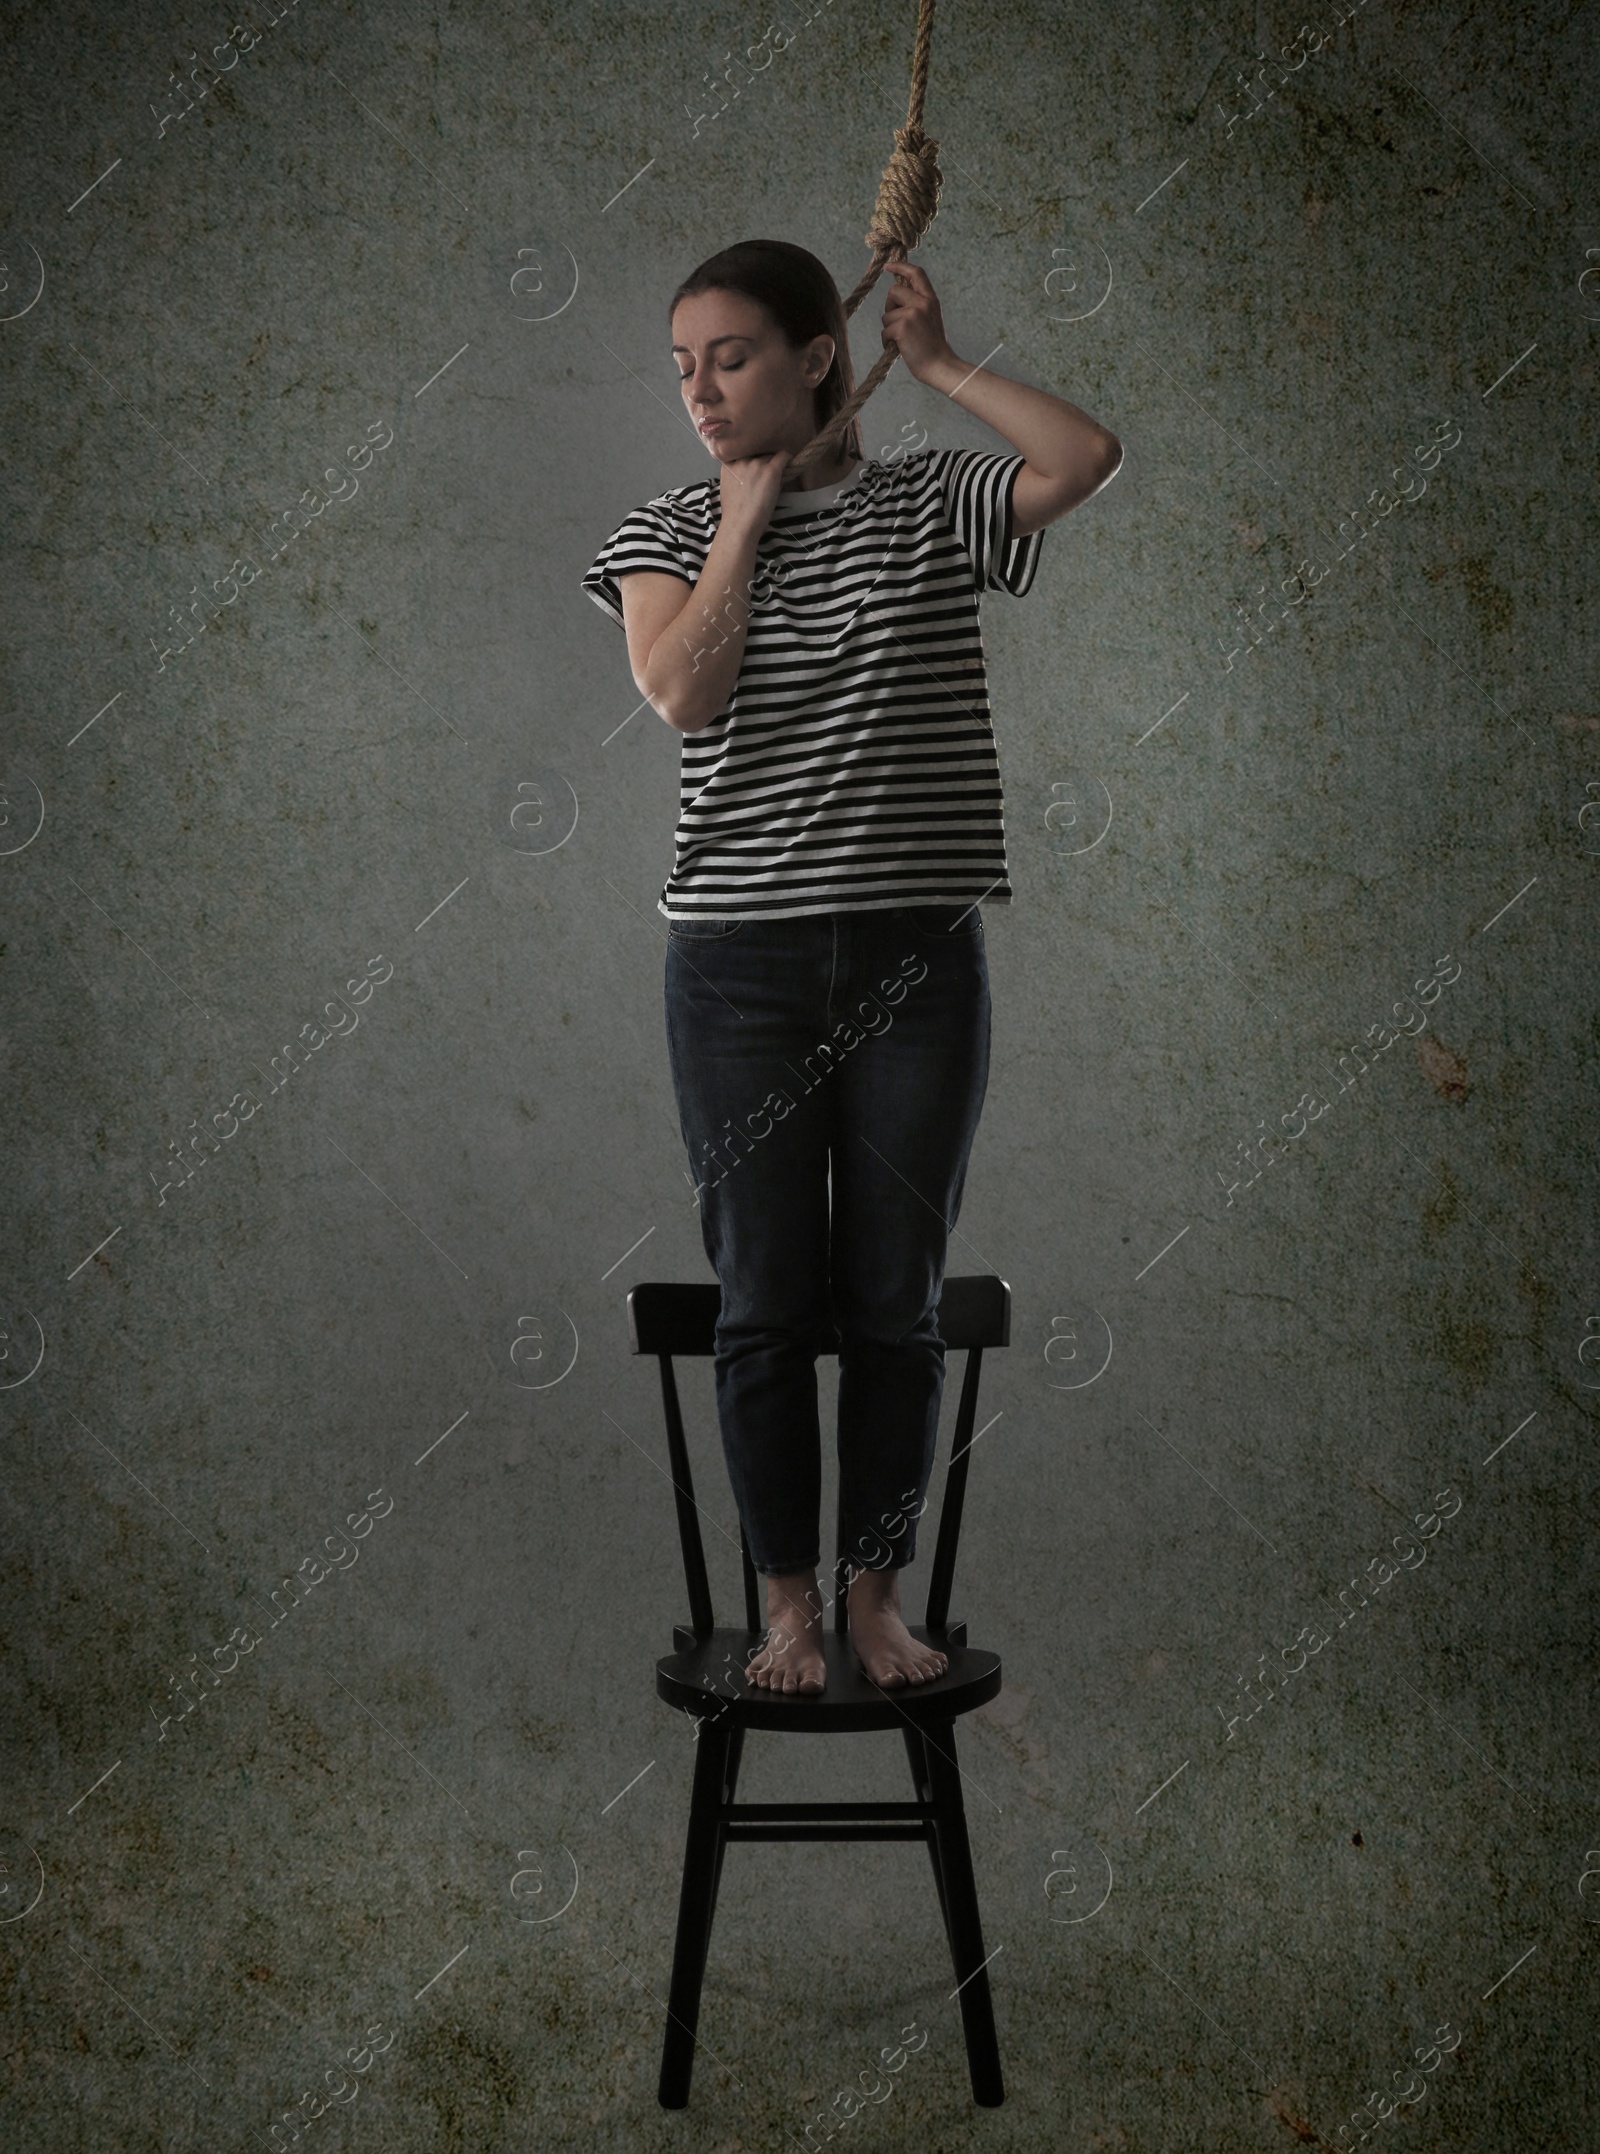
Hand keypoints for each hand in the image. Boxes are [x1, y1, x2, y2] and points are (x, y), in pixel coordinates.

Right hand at [717, 449, 790, 540]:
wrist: (740, 525)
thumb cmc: (734, 513)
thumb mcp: (729, 488)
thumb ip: (736, 476)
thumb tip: (750, 474)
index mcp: (728, 465)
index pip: (743, 453)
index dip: (751, 459)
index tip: (756, 468)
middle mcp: (742, 460)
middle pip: (757, 454)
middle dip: (763, 462)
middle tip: (767, 476)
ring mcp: (756, 464)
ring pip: (770, 456)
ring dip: (773, 464)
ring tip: (775, 478)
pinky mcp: (770, 470)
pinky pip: (783, 456)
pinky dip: (787, 458)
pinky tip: (790, 463)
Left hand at [880, 260, 955, 381]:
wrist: (940, 366)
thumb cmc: (932, 347)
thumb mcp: (930, 318)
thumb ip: (918, 304)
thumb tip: (896, 295)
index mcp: (931, 299)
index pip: (916, 273)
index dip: (901, 267)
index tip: (888, 267)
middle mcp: (922, 302)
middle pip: (893, 292)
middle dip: (890, 307)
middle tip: (897, 324)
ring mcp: (912, 313)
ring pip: (886, 314)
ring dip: (889, 329)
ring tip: (904, 341)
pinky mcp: (902, 327)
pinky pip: (885, 331)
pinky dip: (887, 342)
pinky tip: (900, 349)